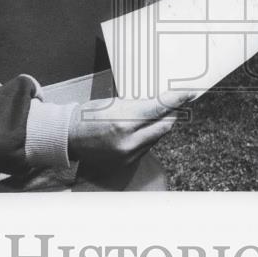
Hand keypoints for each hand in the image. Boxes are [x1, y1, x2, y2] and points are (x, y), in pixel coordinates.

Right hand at [67, 89, 194, 168]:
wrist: (69, 138)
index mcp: (123, 122)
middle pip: (164, 125)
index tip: (188, 93)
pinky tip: (146, 128)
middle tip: (177, 102)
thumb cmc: (88, 116)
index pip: (159, 108)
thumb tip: (161, 103)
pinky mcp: (127, 163)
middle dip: (172, 113)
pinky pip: (148, 147)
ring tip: (159, 114)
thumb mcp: (114, 103)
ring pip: (158, 137)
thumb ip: (139, 106)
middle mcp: (128, 142)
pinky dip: (150, 136)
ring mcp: (128, 155)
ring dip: (161, 124)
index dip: (176, 100)